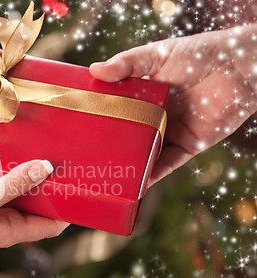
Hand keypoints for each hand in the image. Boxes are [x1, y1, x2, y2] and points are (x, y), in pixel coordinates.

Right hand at [0, 160, 68, 250]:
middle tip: (64, 164)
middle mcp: (6, 225)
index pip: (51, 225)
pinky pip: (4, 190)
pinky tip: (15, 158)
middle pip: (38, 208)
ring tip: (44, 156)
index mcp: (11, 232)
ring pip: (22, 196)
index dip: (68, 210)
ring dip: (31, 179)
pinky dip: (12, 176)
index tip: (80, 188)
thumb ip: (13, 185)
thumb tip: (45, 167)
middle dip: (51, 189)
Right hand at [89, 25, 256, 184]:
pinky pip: (166, 165)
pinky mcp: (187, 145)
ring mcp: (169, 131)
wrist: (239, 68)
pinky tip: (136, 185)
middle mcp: (153, 115)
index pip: (114, 109)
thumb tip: (93, 71)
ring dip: (128, 166)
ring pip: (144, 153)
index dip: (97, 118)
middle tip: (85, 158)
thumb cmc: (197, 54)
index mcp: (142, 94)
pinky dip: (152, 176)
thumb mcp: (156, 55)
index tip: (76, 128)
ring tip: (105, 178)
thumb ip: (126, 64)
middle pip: (126, 135)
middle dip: (109, 147)